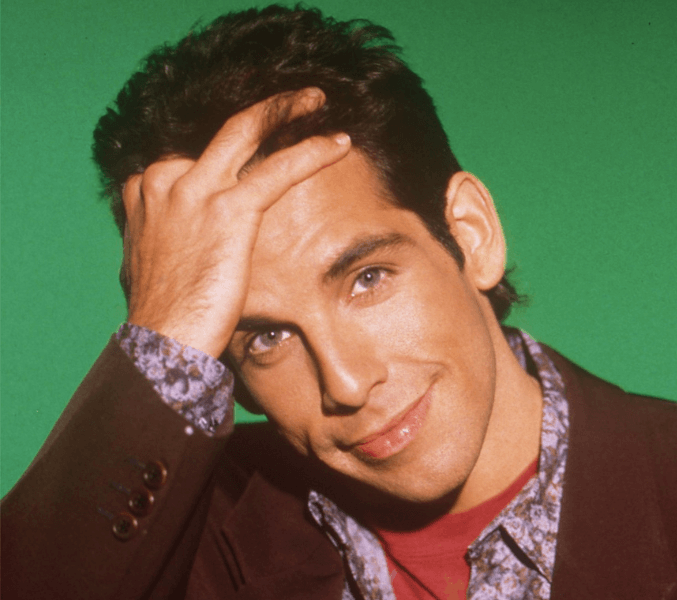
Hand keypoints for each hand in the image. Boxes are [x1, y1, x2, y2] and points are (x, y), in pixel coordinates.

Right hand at [121, 89, 349, 356]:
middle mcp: (166, 180)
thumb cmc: (165, 314)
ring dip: (286, 110)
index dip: (233, 149)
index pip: (198, 155)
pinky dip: (311, 152)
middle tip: (298, 102)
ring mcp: (194, 190)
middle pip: (222, 131)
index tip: (263, 145)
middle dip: (263, 111)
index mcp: (148, 190)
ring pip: (248, 131)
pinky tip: (339, 144)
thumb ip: (169, 236)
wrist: (161, 341)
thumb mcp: (153, 262)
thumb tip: (187, 242)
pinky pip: (277, 168)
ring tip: (315, 100)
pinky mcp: (227, 210)